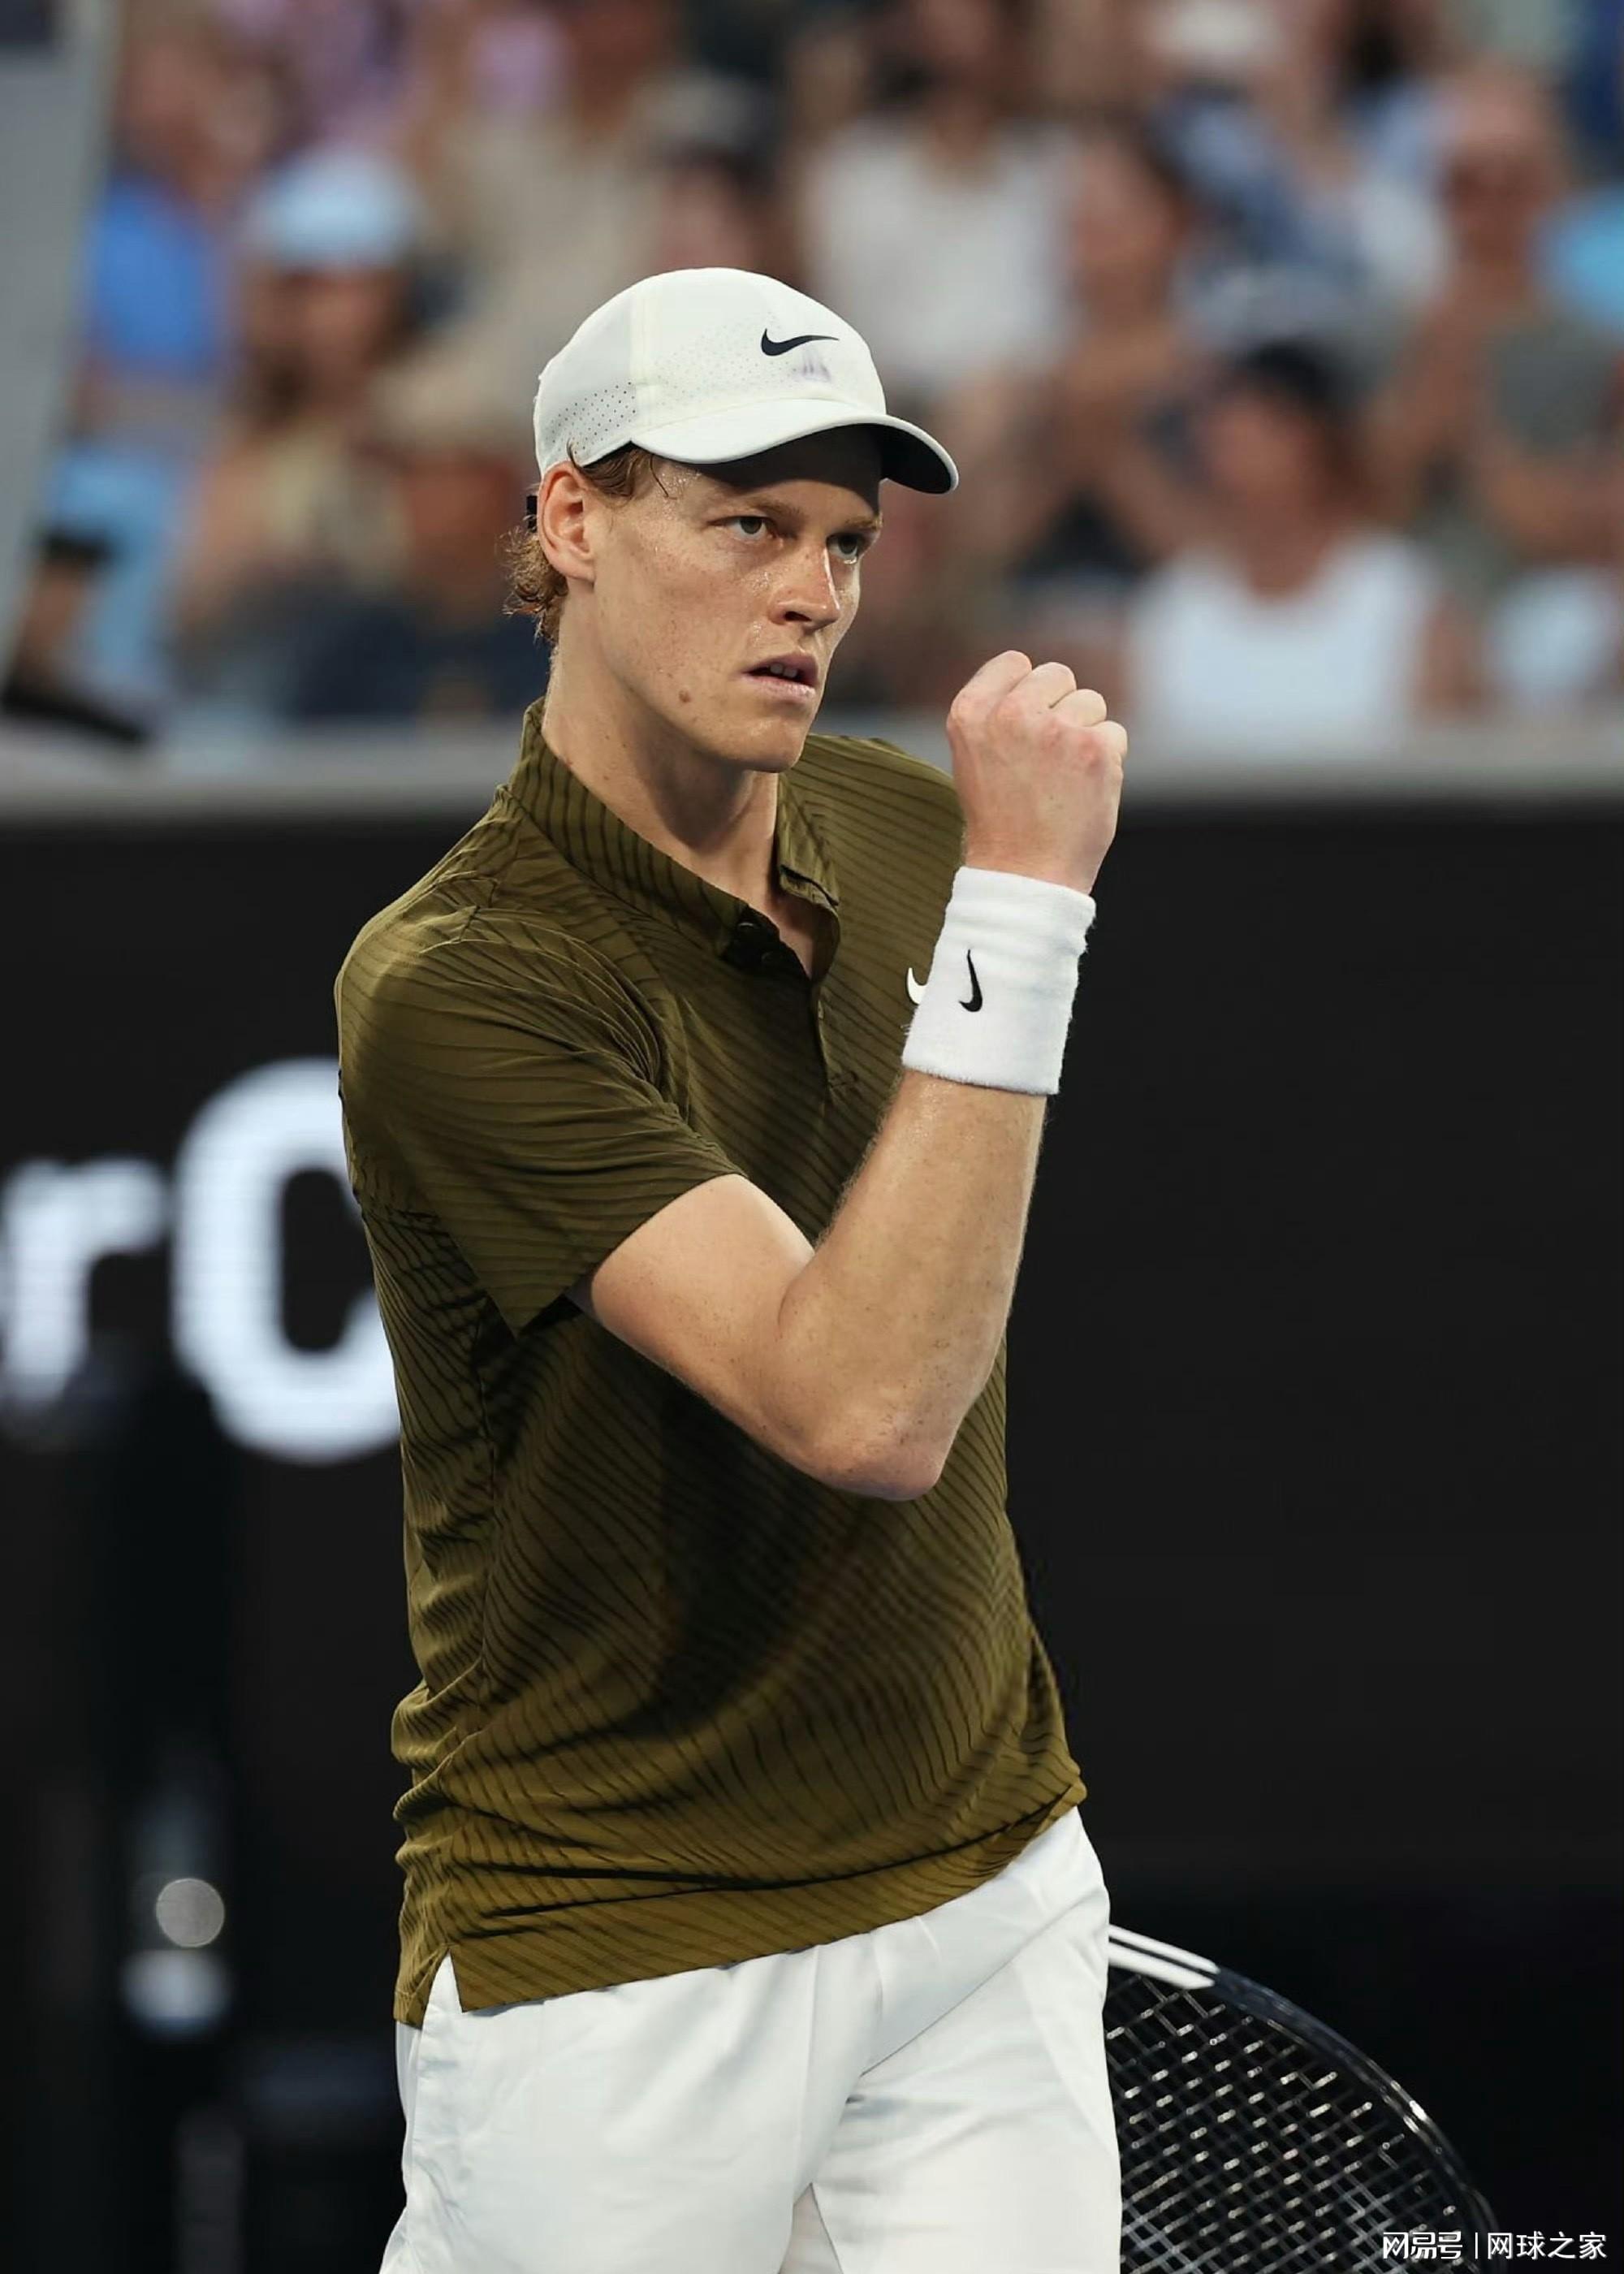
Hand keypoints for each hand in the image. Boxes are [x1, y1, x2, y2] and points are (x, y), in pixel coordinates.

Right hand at [948, 651, 1126, 898]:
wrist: (1023, 876)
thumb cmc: (1001, 821)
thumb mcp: (976, 757)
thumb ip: (999, 712)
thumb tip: (1039, 679)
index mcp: (970, 713)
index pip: (1015, 662)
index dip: (1029, 691)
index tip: (1028, 724)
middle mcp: (1009, 714)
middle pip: (1057, 675)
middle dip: (1061, 708)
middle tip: (1047, 758)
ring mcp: (1054, 730)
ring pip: (1091, 702)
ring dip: (1086, 734)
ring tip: (1063, 778)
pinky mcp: (1094, 749)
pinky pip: (1114, 734)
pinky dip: (1107, 762)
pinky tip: (1083, 790)